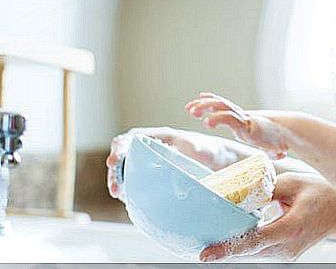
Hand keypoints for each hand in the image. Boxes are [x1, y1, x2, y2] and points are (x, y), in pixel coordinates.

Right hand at [105, 127, 258, 198]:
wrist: (221, 166)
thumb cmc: (213, 152)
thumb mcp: (205, 149)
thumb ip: (196, 149)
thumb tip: (192, 151)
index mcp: (160, 136)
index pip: (131, 138)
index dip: (119, 148)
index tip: (114, 161)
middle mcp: (152, 148)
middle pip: (124, 155)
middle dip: (115, 171)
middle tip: (114, 189)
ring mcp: (151, 163)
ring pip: (127, 170)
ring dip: (119, 182)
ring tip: (120, 195)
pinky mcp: (154, 177)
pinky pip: (136, 182)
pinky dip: (130, 189)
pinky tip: (129, 199)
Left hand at [185, 92, 287, 159]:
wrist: (291, 134)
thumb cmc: (282, 138)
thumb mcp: (272, 143)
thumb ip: (271, 148)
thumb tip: (281, 155)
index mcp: (245, 120)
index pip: (225, 107)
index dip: (212, 103)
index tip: (198, 102)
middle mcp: (243, 116)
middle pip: (220, 105)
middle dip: (203, 105)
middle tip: (188, 108)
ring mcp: (244, 119)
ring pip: (222, 108)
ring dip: (206, 108)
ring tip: (192, 111)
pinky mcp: (246, 125)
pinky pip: (229, 119)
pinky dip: (217, 118)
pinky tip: (207, 122)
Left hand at [199, 172, 335, 261]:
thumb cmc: (318, 193)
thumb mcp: (291, 183)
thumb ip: (265, 189)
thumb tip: (239, 193)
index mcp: (291, 227)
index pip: (254, 241)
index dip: (227, 248)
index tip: (205, 254)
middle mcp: (287, 246)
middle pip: (247, 252)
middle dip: (222, 249)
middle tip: (196, 244)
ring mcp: (286, 254)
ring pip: (251, 254)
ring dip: (231, 248)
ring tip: (208, 241)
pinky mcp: (284, 255)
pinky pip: (258, 252)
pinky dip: (243, 245)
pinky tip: (229, 237)